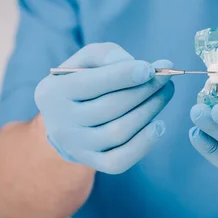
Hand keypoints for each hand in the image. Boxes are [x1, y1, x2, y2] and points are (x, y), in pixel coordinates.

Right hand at [34, 43, 174, 173]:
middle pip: (109, 107)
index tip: (150, 68)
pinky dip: (144, 143)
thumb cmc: (83, 81)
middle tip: (166, 77)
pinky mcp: (93, 163)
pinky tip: (159, 125)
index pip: (90, 83)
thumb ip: (105, 55)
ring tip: (165, 92)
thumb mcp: (86, 60)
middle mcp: (60, 123)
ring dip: (149, 110)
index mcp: (52, 93)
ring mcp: (76, 147)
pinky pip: (120, 160)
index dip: (123, 75)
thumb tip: (133, 64)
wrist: (68, 119)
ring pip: (118, 132)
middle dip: (144, 90)